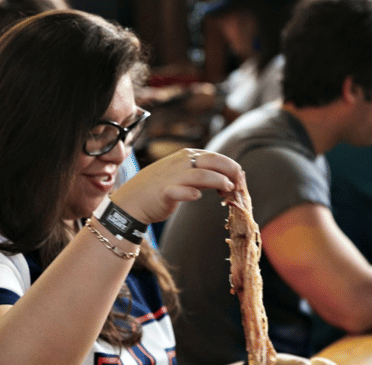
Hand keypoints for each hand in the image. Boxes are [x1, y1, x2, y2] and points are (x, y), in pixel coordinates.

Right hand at [110, 148, 239, 224]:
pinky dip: (189, 193)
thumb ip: (202, 175)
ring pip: (201, 174)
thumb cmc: (159, 189)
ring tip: (228, 190)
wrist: (131, 202)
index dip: (231, 167)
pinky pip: (178, 191)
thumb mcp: (182, 176)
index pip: (215, 156)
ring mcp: (172, 177)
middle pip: (212, 161)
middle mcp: (181, 163)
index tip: (240, 179)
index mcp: (186, 157)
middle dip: (230, 171)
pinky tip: (196, 196)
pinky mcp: (164, 192)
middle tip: (240, 184)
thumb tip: (227, 180)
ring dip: (218, 181)